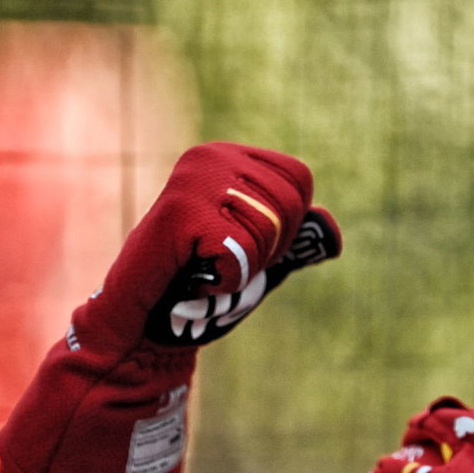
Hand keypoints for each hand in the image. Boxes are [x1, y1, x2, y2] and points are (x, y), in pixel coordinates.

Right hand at [82, 143, 341, 349]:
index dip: (286, 225)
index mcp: (230, 155)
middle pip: (288, 204)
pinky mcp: (180, 212)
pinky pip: (240, 253)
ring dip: (242, 266)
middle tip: (218, 258)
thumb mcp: (256, 254)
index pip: (299, 179)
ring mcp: (192, 180)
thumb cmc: (197, 282)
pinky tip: (192, 277)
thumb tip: (332, 234)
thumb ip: (293, 239)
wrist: (141, 317)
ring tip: (202, 265)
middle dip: (265, 249)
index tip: (242, 241)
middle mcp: (211, 156)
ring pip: (267, 229)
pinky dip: (224, 279)